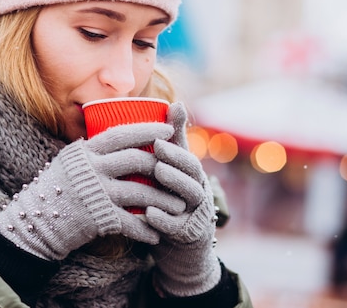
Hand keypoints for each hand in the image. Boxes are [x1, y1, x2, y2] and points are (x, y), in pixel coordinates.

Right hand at [0, 122, 185, 260]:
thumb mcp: (71, 159)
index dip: (148, 129)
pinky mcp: (99, 218)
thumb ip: (94, 149)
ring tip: (178, 205)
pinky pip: (131, 223)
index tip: (170, 129)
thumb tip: (122, 135)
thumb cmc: (58, 187)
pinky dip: (146, 230)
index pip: (121, 133)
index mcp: (86, 151)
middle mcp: (92, 169)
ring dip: (163, 200)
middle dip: (163, 165)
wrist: (37, 221)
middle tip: (181, 170)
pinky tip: (157, 235)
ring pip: (140, 192)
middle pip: (136, 160)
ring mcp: (96, 194)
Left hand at [146, 102, 220, 296]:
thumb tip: (175, 102)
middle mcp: (198, 192)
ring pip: (189, 197)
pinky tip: (148, 213)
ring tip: (157, 173)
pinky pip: (177, 227)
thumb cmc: (171, 198)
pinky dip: (163, 220)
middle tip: (157, 149)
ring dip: (173, 184)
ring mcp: (195, 214)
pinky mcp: (188, 236)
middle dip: (176, 160)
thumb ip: (173, 140)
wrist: (179, 245)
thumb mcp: (173, 169)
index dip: (176, 147)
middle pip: (193, 174)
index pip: (188, 158)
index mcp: (192, 175)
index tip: (158, 137)